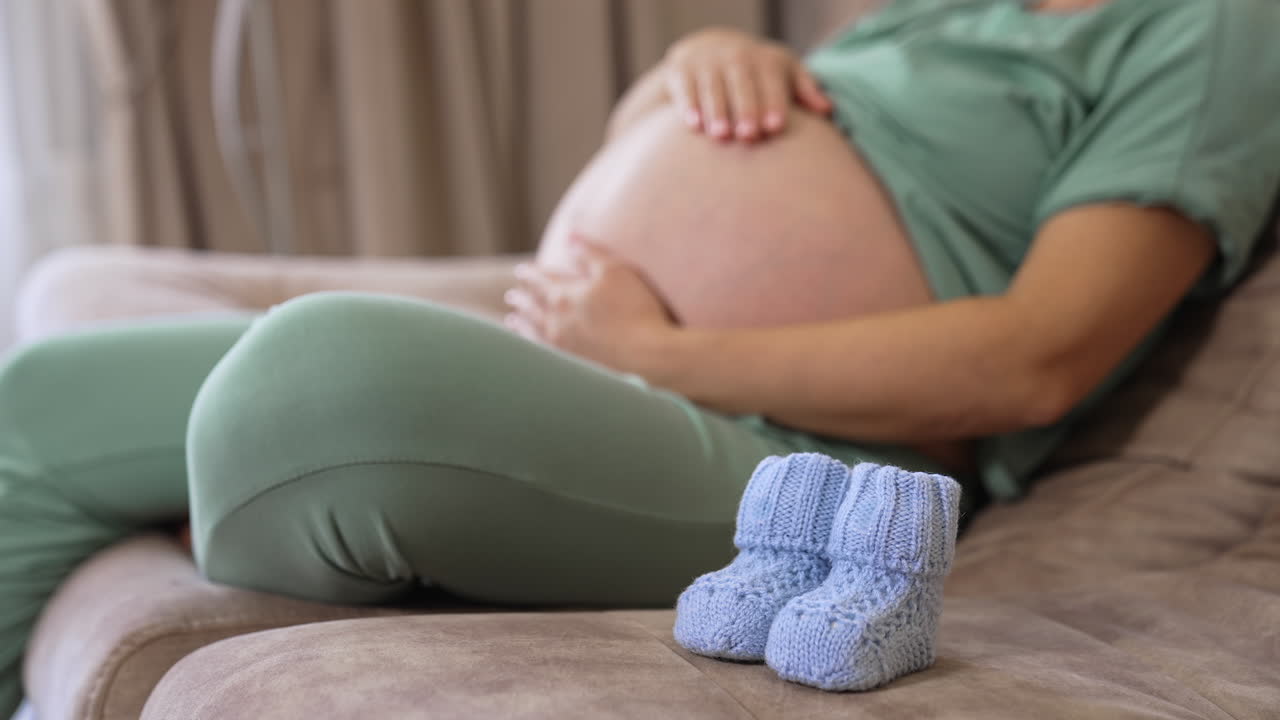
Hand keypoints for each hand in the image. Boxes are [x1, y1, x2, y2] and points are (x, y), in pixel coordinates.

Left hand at [504, 236, 675, 372]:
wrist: (648, 359)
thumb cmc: (636, 311)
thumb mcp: (616, 271)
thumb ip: (590, 253)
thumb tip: (569, 237)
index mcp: (564, 296)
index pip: (540, 280)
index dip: (529, 273)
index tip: (522, 271)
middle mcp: (555, 322)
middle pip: (532, 307)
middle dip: (521, 299)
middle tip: (512, 295)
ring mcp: (561, 348)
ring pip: (532, 332)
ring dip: (521, 323)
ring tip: (512, 320)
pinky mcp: (570, 368)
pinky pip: (541, 354)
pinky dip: (531, 346)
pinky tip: (531, 347)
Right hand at [664, 27, 832, 142]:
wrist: (708, 49)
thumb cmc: (755, 72)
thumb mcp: (782, 72)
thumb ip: (804, 90)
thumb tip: (827, 109)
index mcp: (764, 60)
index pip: (771, 82)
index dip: (773, 104)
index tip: (775, 127)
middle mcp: (736, 57)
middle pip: (741, 84)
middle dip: (745, 109)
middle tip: (749, 136)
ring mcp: (707, 62)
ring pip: (712, 87)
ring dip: (716, 111)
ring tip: (721, 136)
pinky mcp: (682, 70)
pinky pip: (685, 88)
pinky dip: (688, 106)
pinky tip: (693, 126)